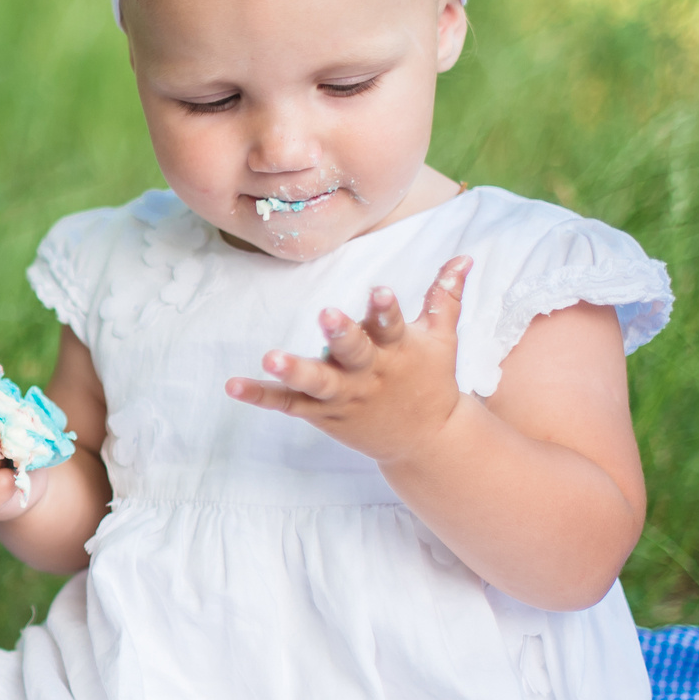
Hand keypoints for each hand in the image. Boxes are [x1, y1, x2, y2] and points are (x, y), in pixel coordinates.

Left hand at [227, 255, 472, 464]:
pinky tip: (233, 385)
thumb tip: (465, 257)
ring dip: (294, 370)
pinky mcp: (322, 413)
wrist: (427, 442)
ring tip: (270, 356)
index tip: (378, 290)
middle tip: (326, 315)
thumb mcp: (442, 338)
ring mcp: (344, 395)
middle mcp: (370, 372)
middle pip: (354, 352)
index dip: (385, 309)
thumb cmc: (430, 379)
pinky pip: (288, 404)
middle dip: (342, 335)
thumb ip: (446, 296)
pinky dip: (261, 395)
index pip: (392, 325)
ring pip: (316, 383)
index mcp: (398, 349)